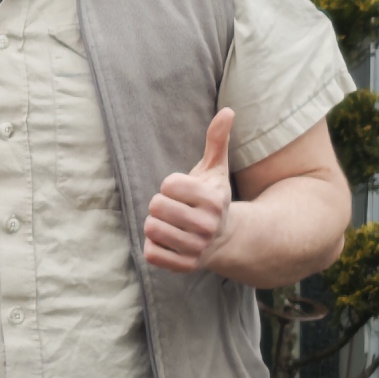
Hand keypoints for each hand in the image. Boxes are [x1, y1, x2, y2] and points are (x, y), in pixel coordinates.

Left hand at [143, 109, 237, 272]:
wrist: (225, 239)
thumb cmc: (212, 198)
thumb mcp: (215, 169)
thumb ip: (217, 140)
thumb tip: (227, 111)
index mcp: (212, 199)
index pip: (168, 184)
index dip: (170, 186)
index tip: (183, 192)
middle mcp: (207, 226)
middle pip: (155, 206)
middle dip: (160, 205)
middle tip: (175, 210)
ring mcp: (197, 248)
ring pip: (151, 229)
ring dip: (155, 225)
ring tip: (172, 225)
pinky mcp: (185, 266)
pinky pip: (150, 253)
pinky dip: (154, 246)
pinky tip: (169, 242)